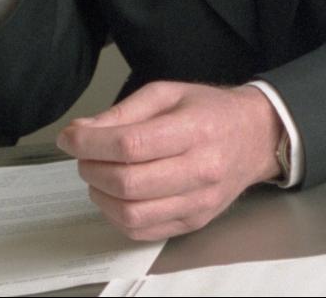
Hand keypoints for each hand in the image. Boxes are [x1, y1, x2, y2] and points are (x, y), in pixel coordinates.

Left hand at [58, 82, 284, 240]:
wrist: (256, 138)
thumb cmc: (209, 111)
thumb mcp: (168, 93)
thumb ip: (123, 112)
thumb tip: (80, 133)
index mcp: (195, 129)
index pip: (131, 145)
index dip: (90, 143)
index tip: (70, 138)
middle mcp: (202, 169)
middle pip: (128, 182)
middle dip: (91, 168)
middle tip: (85, 156)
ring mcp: (199, 201)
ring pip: (131, 213)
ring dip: (100, 195)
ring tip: (99, 175)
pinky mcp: (195, 222)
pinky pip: (142, 231)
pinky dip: (117, 216)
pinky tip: (116, 195)